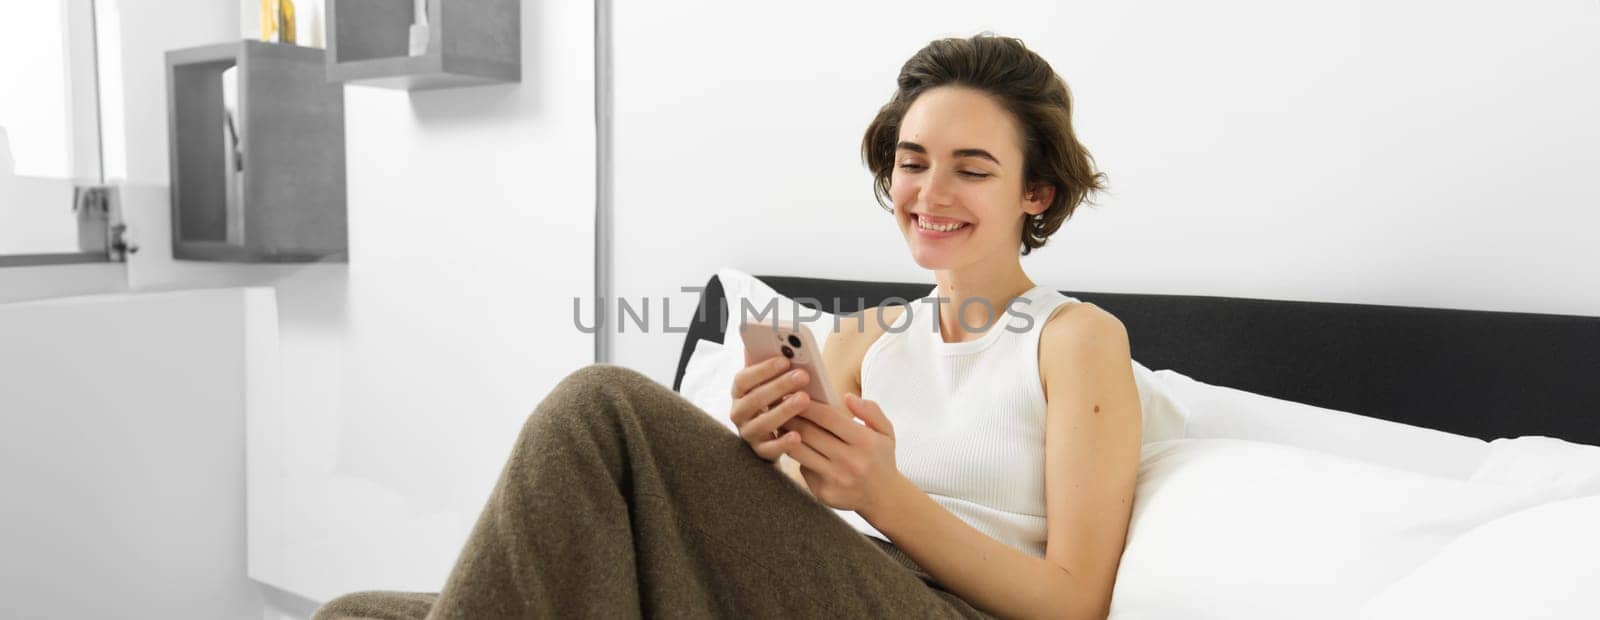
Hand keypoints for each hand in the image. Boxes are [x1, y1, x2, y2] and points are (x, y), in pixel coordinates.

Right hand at [728, 354, 810, 461]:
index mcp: (739, 393)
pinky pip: (770, 449)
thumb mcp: (770, 384)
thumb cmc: (774, 402)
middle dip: (779, 386)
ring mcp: (748, 434)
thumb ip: (770, 366)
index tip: (785, 360)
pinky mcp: (760, 453)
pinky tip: (798, 435)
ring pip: (763, 423)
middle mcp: (739, 413)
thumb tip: (773, 341)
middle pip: (755, 399)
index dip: (762, 369)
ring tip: (805, 399)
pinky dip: (783, 442)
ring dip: (784, 410)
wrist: (772, 438)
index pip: (743, 379)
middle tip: (803, 375)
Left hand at [781, 393, 900, 512]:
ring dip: (786, 436)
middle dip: (792, 417)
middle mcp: (850, 462)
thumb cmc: (881, 458)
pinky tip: (792, 445)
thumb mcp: (886, 431)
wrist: (884, 498)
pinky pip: (802, 468)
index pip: (828, 417)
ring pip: (799, 452)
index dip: (809, 405)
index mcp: (865, 442)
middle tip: (780, 406)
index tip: (796, 394)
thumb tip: (847, 397)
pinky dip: (797, 456)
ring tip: (781, 424)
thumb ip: (870, 410)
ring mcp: (835, 479)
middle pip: (809, 433)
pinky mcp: (823, 493)